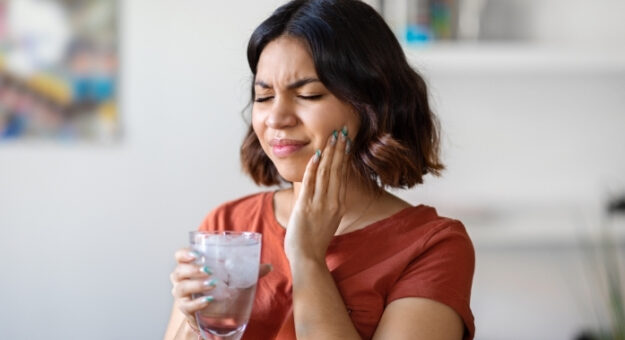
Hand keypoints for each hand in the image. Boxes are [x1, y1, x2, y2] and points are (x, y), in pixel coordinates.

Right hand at [169, 248, 272, 330]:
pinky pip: (186, 306)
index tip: (197, 254)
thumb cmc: (219, 288)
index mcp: (190, 265)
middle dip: (192, 269)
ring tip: (212, 284)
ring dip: (196, 285)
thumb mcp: (233, 277)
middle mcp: (182, 279)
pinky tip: (209, 300)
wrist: (212, 312)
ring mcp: (182, 295)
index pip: (179, 256)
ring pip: (181, 288)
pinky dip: (197, 303)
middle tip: (208, 270)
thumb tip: (269, 267)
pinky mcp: (186, 310)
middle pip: (178, 271)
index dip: (185, 254)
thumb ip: (249, 271)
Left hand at [284, 127, 350, 263]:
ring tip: (332, 137)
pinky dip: (313, 167)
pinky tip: (316, 154)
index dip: (344, 157)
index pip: (342, 175)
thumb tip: (327, 192)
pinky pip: (310, 183)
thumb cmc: (314, 241)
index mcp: (338, 204)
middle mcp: (332, 202)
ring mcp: (319, 204)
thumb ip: (329, 204)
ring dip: (329, 153)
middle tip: (342, 131)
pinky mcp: (306, 207)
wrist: (308, 258)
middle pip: (337, 170)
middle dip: (339, 149)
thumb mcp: (328, 220)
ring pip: (326, 173)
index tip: (346, 141)